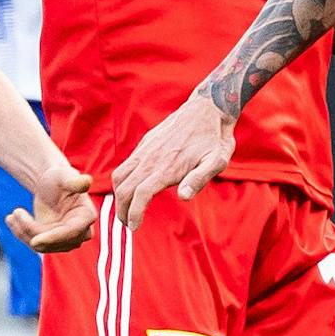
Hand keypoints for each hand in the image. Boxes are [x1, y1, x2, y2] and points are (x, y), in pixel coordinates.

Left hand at [6, 164, 96, 254]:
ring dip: (24, 231)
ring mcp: (67, 240)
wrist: (50, 185)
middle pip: (54, 242)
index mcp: (86, 216)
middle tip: (16, 212)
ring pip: (42, 246)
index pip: (70, 233)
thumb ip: (74, 181)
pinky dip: (21, 233)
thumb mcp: (64, 176)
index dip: (53, 238)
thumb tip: (86, 181)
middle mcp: (80, 233)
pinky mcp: (53, 243)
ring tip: (13, 215)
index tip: (34, 241)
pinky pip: (34, 245)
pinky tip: (12, 220)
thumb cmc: (58, 178)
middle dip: (32, 230)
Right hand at [112, 94, 236, 229]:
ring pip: (119, 175)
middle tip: (127, 223)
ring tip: (125, 209)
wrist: (207, 108)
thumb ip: (199, 178)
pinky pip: (126, 164)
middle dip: (122, 209)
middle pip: (124, 188)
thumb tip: (183, 197)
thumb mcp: (217, 160)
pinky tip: (130, 188)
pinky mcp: (145, 143)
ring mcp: (146, 149)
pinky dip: (121, 180)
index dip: (134, 213)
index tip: (134, 227)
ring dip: (118, 195)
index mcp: (167, 167)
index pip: (140, 195)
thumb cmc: (215, 139)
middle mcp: (152, 158)